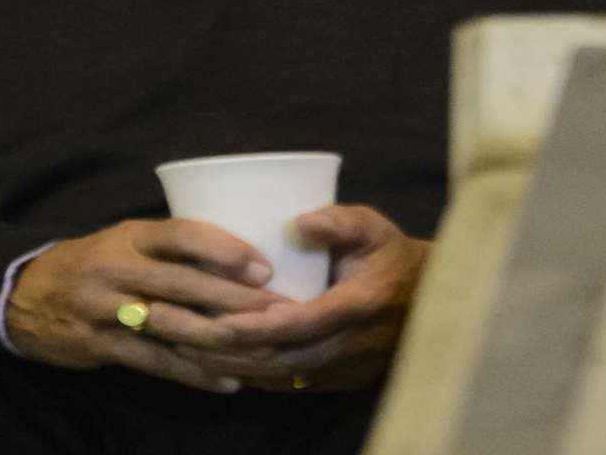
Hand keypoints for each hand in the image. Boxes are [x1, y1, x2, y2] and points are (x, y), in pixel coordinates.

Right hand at [6, 218, 291, 392]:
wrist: (25, 295)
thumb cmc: (94, 264)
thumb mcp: (124, 242)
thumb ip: (170, 248)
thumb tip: (243, 256)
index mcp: (129, 236)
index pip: (180, 235)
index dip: (223, 250)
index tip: (263, 268)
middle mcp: (116, 268)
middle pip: (181, 283)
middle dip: (234, 299)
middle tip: (279, 312)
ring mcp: (104, 308)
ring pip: (169, 325)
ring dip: (220, 339)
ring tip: (262, 350)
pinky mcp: (98, 344)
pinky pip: (153, 361)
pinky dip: (192, 373)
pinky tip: (228, 382)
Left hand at [174, 205, 429, 393]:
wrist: (430, 300)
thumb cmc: (390, 255)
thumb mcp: (372, 226)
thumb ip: (338, 221)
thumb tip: (299, 220)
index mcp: (358, 305)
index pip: (299, 324)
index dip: (254, 327)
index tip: (211, 320)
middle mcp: (350, 346)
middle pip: (278, 359)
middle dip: (223, 350)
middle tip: (175, 330)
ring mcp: (344, 370)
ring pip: (277, 378)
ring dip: (229, 366)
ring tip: (180, 348)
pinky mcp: (337, 381)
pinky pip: (287, 384)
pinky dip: (250, 374)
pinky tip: (215, 362)